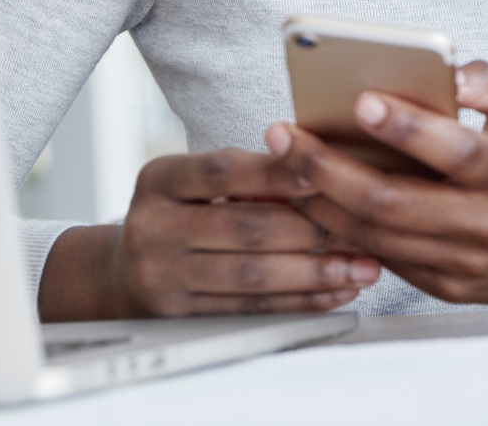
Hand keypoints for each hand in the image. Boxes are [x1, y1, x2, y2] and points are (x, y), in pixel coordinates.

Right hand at [37, 148, 379, 319]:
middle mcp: (154, 227)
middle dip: (315, 232)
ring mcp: (163, 276)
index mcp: (159, 180)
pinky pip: (251, 311)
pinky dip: (300, 303)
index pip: (223, 172)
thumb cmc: (181, 214)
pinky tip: (334, 294)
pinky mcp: (180, 317)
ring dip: (318, 273)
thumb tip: (323, 170)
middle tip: (364, 231)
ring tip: (362, 268)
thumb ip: (247, 174)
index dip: (276, 173)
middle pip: (246, 229)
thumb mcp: (194, 183)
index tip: (325, 176)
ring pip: (253, 276)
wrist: (122, 274)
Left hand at [265, 62, 487, 304]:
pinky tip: (312, 199)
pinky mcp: (447, 285)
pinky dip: (341, 229)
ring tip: (285, 164)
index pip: (454, 151)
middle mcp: (487, 223)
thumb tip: (444, 71)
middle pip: (393, 201)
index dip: (406, 128)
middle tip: (285, 135)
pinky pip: (383, 257)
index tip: (361, 99)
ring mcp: (464, 262)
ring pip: (376, 235)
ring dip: (320, 201)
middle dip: (328, 168)